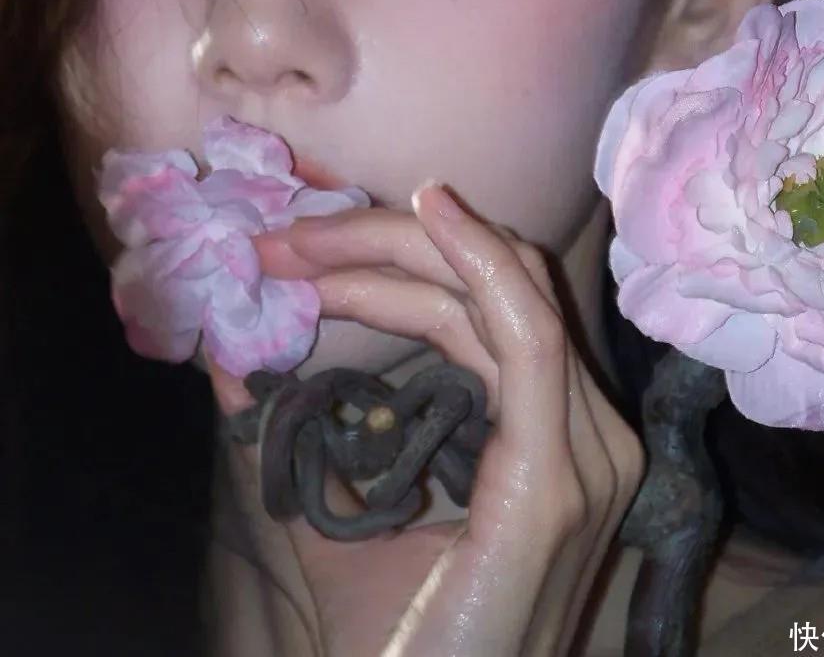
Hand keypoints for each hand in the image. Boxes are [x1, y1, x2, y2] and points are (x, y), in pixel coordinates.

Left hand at [207, 182, 643, 656]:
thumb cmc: (394, 644)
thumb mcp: (336, 516)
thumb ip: (293, 437)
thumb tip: (230, 349)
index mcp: (556, 440)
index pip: (496, 307)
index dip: (405, 258)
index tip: (300, 252)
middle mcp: (591, 437)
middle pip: (504, 285)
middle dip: (392, 241)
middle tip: (288, 237)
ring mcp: (585, 456)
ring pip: (503, 295)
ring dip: (396, 252)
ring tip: (299, 248)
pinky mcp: (555, 479)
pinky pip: (524, 337)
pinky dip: (478, 262)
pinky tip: (429, 212)